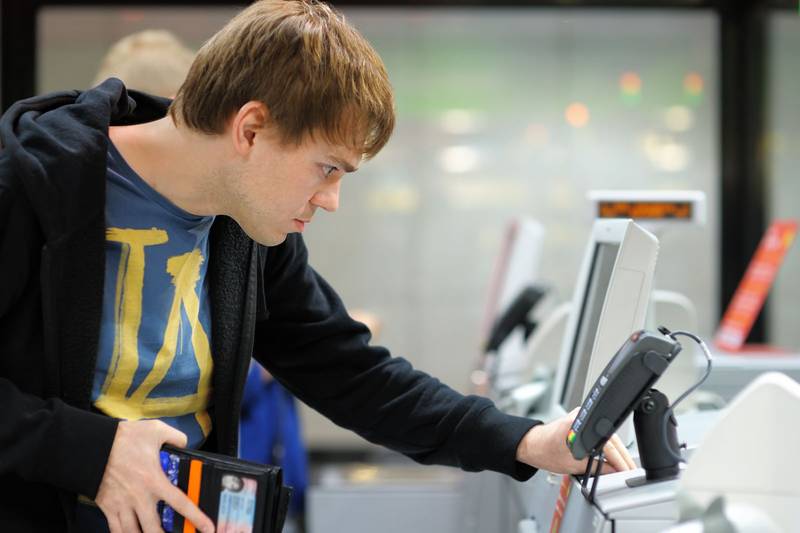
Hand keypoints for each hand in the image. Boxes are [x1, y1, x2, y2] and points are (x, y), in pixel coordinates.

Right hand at [95, 420, 214, 532]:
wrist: (92, 445)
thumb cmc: (123, 438)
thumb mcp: (156, 430)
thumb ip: (176, 438)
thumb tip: (185, 446)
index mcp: (154, 480)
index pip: (180, 503)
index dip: (196, 518)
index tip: (208, 529)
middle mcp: (139, 498)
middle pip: (154, 530)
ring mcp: (122, 505)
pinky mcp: (107, 507)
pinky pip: (116, 530)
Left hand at [516, 408, 635, 474]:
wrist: (531, 444)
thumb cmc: (544, 451)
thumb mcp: (572, 465)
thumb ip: (596, 467)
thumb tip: (613, 471)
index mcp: (577, 426)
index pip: (605, 443)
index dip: (618, 458)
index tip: (625, 468)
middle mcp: (579, 416)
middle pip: (609, 437)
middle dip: (620, 455)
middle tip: (628, 469)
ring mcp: (580, 415)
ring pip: (605, 433)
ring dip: (614, 449)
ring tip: (622, 464)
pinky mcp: (579, 418)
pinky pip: (598, 431)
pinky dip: (605, 444)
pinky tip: (610, 455)